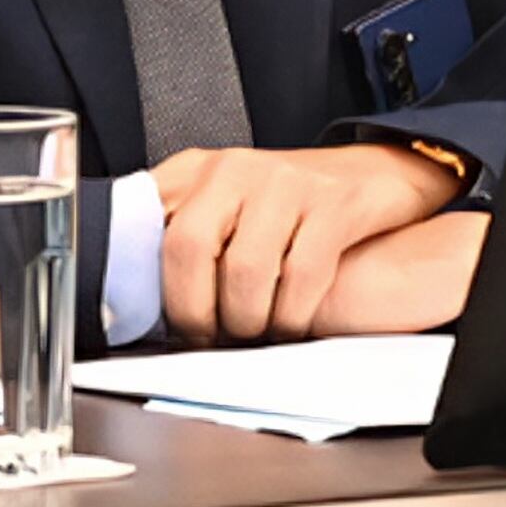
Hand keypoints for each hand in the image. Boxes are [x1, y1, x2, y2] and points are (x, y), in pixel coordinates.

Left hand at [150, 141, 468, 345]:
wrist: (370, 174)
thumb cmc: (288, 206)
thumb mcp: (225, 206)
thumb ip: (182, 237)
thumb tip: (135, 301)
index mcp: (195, 171)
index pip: (144, 223)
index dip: (144, 284)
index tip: (159, 324)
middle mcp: (234, 169)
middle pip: (189, 247)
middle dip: (196, 311)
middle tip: (210, 337)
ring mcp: (285, 183)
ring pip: (246, 269)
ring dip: (247, 321)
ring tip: (254, 333)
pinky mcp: (334, 204)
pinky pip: (302, 275)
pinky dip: (291, 315)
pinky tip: (290, 324)